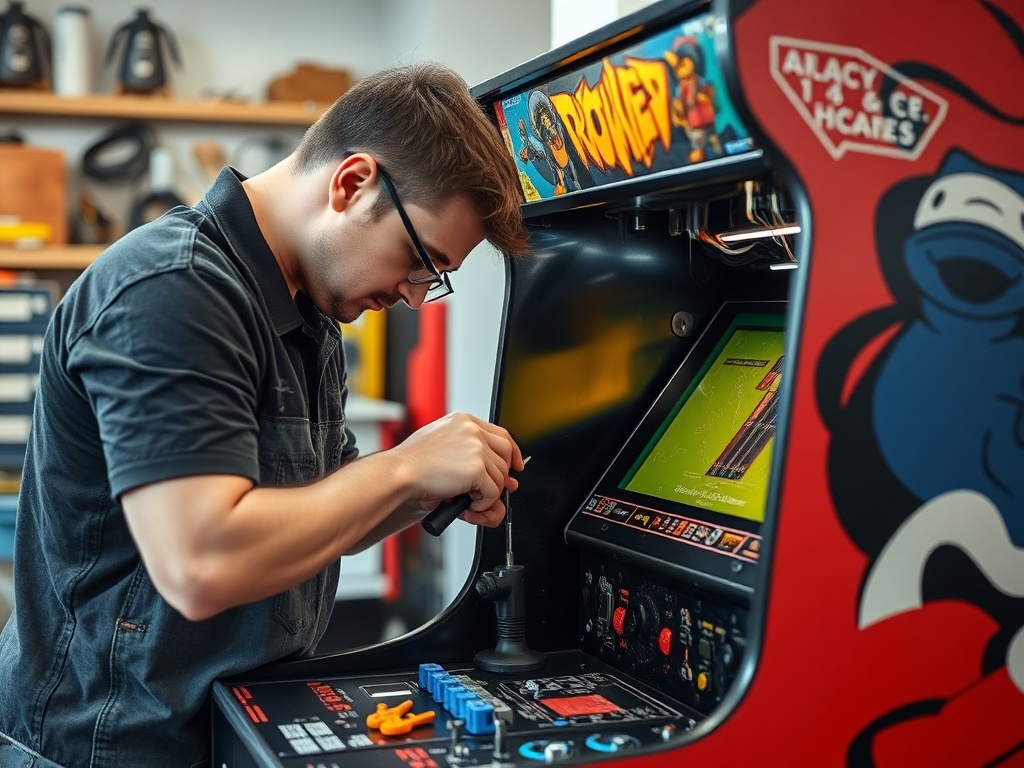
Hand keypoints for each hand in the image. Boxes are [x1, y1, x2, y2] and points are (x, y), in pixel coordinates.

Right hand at [395, 412, 524, 521]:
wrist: (399, 474)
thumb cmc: (414, 466)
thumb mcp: (445, 451)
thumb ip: (473, 458)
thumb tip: (508, 479)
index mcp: (463, 421)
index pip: (501, 434)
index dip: (511, 452)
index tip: (515, 465)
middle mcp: (472, 430)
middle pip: (506, 454)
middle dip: (502, 476)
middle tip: (490, 490)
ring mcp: (476, 447)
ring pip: (500, 476)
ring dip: (487, 493)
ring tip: (465, 497)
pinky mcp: (476, 467)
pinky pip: (493, 492)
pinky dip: (483, 503)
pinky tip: (466, 502)